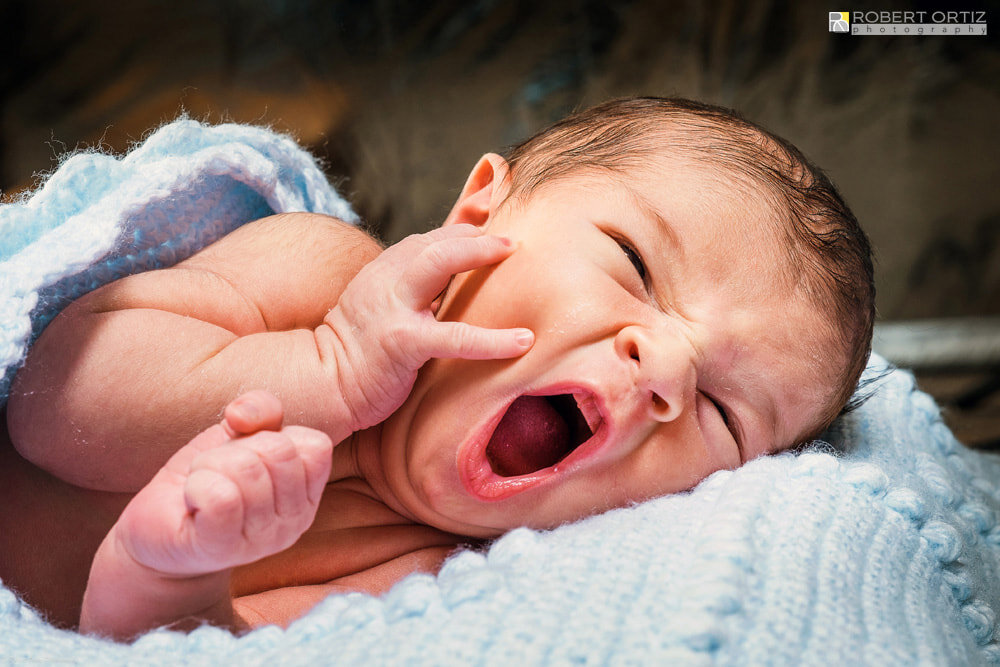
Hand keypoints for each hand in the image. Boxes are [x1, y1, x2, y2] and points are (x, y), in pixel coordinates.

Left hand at [109, 391, 331, 576]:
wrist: (161, 528)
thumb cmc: (208, 478)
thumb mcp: (239, 435)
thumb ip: (262, 410)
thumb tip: (242, 416)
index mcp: (307, 492)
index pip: (316, 446)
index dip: (276, 433)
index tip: (248, 449)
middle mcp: (296, 520)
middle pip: (280, 452)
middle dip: (238, 447)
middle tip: (218, 469)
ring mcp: (262, 539)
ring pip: (246, 469)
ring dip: (210, 465)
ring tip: (203, 484)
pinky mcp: (222, 547)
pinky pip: (220, 497)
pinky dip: (197, 486)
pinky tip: (193, 501)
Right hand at [324, 223, 532, 430]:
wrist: (321, 387)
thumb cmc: (358, 356)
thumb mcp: (378, 311)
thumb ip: (408, 296)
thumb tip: (448, 292)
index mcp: (381, 273)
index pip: (425, 242)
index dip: (460, 234)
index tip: (491, 234)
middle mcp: (385, 282)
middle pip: (433, 240)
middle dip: (474, 235)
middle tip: (510, 240)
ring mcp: (393, 309)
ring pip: (439, 263)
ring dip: (479, 253)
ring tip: (514, 254)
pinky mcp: (403, 343)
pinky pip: (456, 336)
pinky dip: (493, 339)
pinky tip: (522, 342)